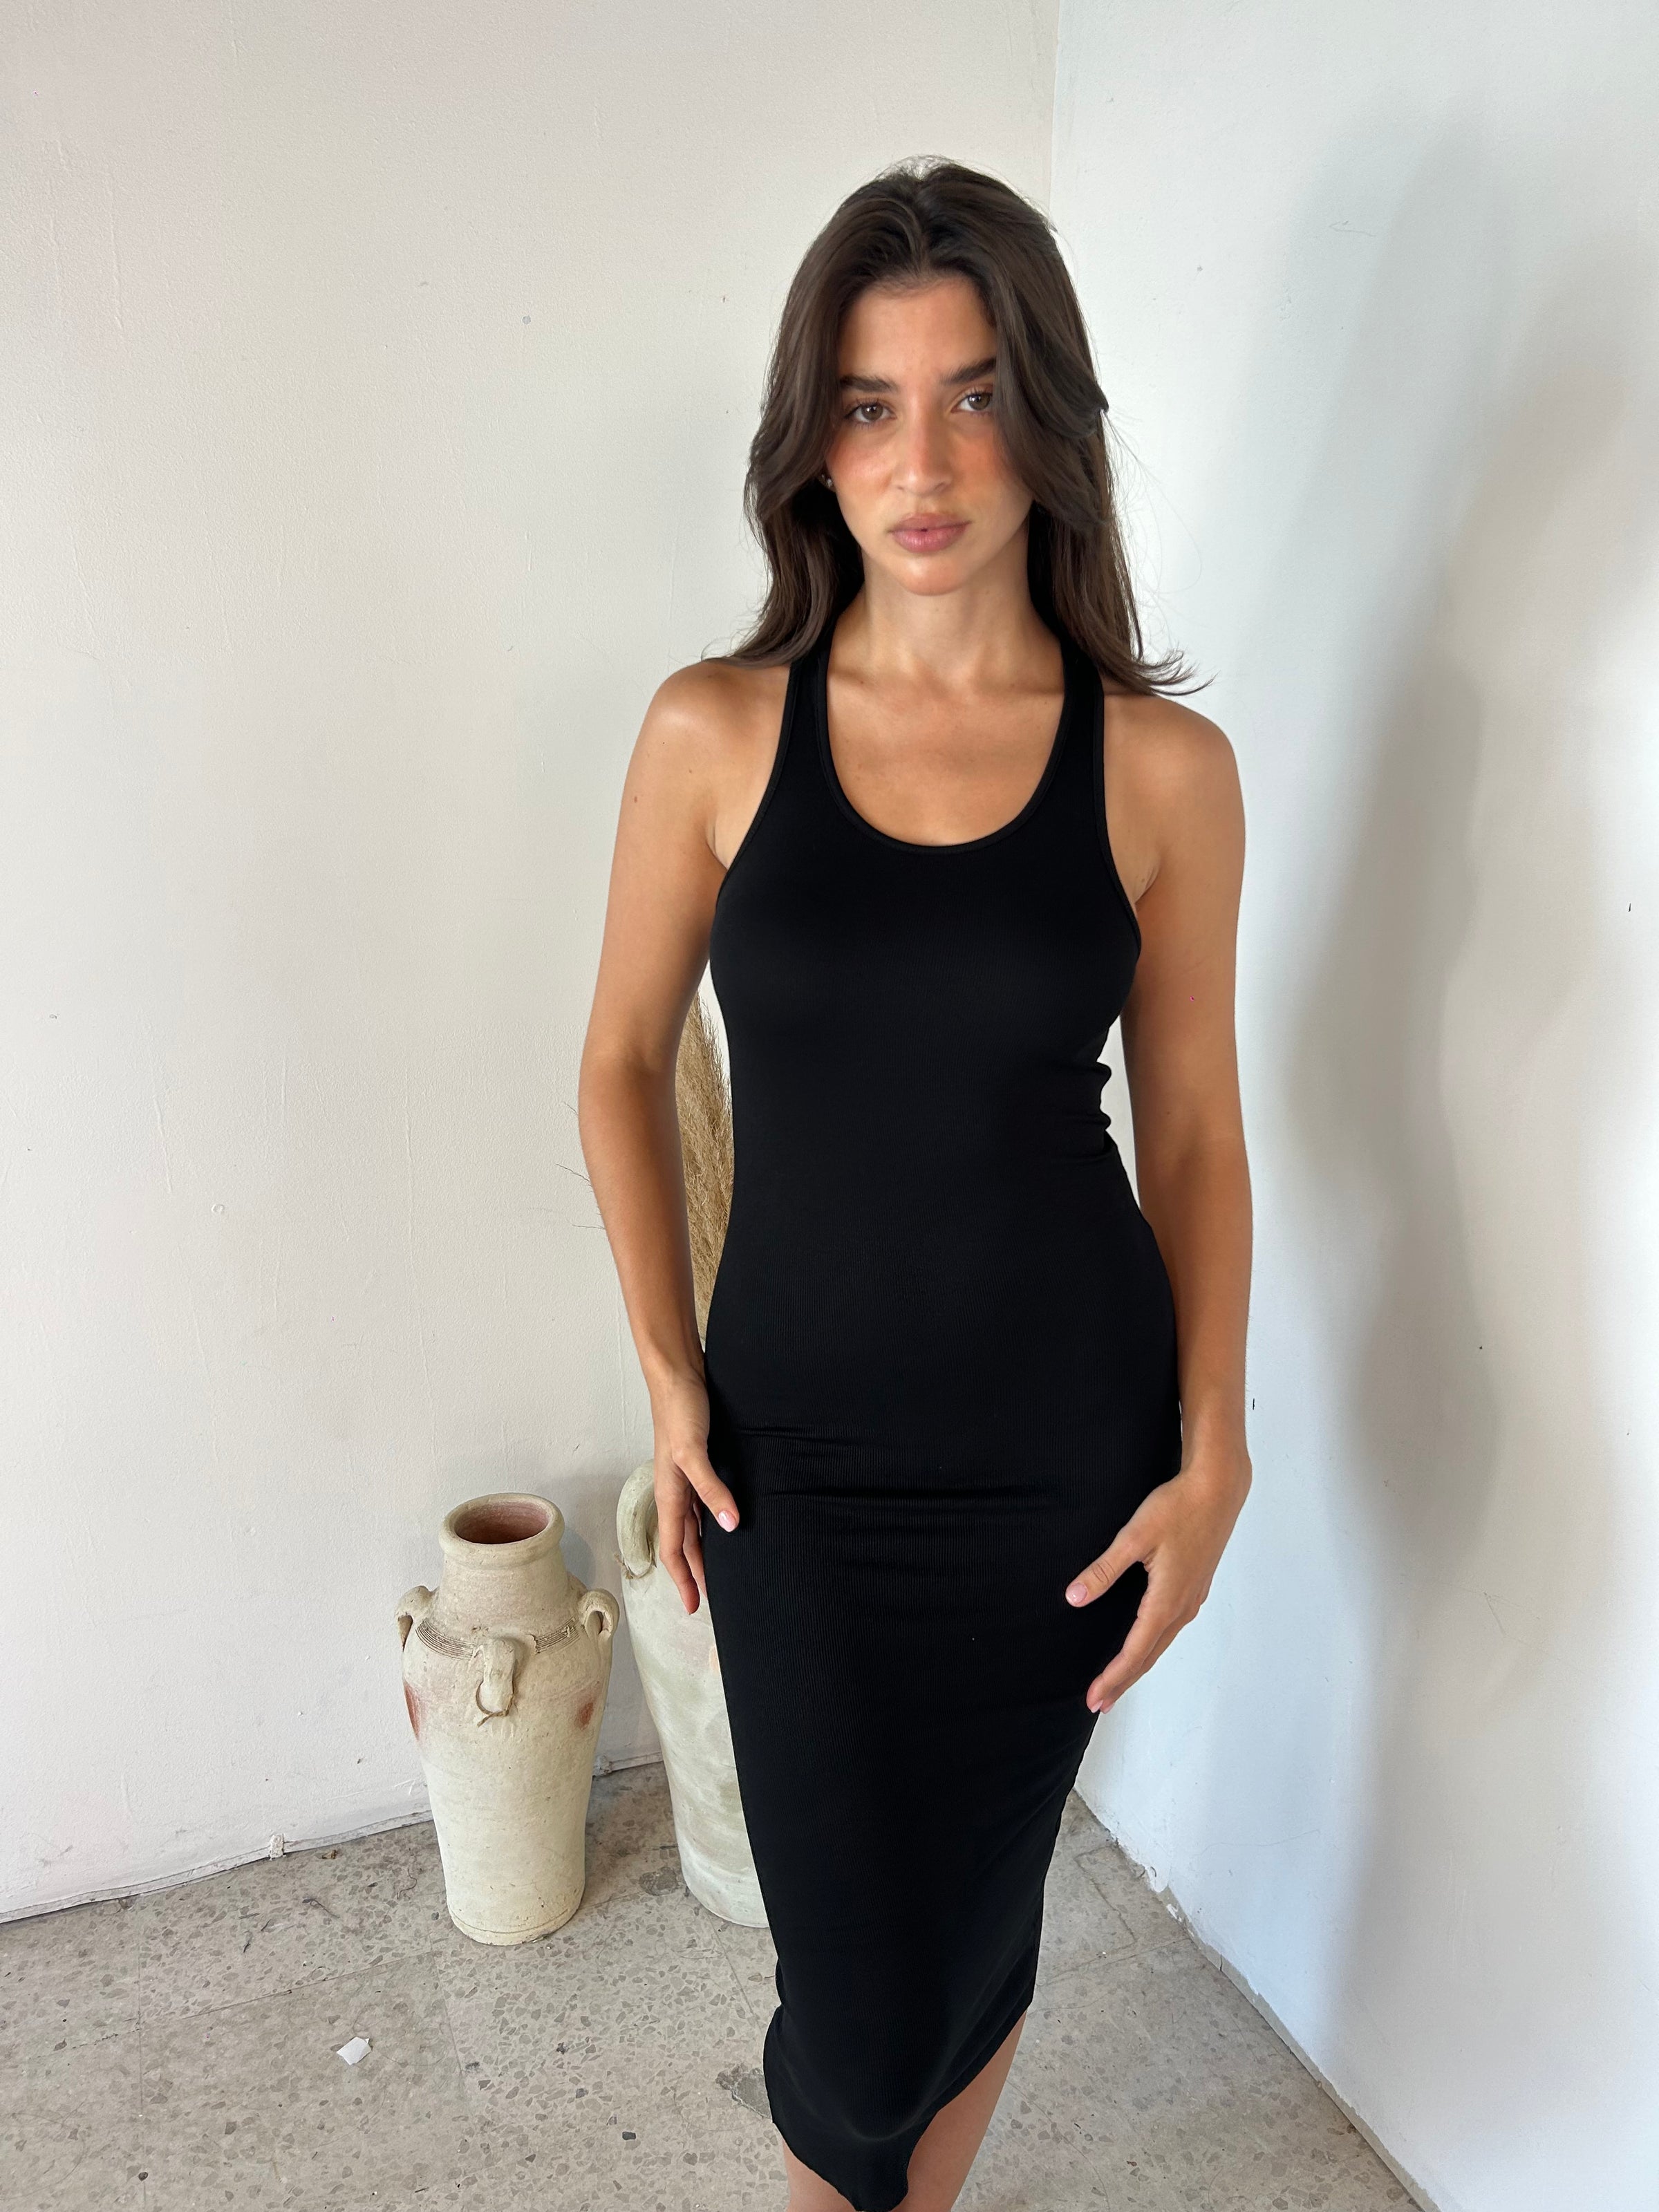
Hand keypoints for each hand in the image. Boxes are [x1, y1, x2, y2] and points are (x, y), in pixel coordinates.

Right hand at [650, 1369, 740, 1614]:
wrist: (678, 1374)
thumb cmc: (679, 1410)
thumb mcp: (693, 1452)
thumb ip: (710, 1489)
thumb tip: (730, 1526)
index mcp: (669, 1493)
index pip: (673, 1549)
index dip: (683, 1579)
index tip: (693, 1606)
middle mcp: (675, 1490)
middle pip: (684, 1542)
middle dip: (694, 1571)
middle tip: (709, 1598)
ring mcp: (686, 1477)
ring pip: (693, 1525)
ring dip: (702, 1549)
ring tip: (717, 1569)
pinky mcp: (698, 1462)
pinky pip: (702, 1502)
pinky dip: (711, 1520)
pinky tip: (724, 1521)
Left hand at [1065, 1449, 1250, 1712]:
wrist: (1218, 1490)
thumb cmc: (1177, 1508)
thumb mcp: (1134, 1537)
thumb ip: (1103, 1570)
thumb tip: (1074, 1598)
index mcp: (1166, 1600)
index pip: (1134, 1652)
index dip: (1112, 1677)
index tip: (1093, 1698)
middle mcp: (1182, 1607)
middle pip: (1149, 1656)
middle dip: (1123, 1681)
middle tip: (1100, 1703)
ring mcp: (1192, 1599)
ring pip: (1161, 1644)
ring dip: (1138, 1666)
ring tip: (1117, 1682)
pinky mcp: (1195, 1588)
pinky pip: (1170, 1629)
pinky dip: (1152, 1646)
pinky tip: (1144, 1643)